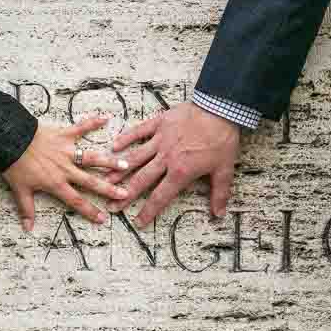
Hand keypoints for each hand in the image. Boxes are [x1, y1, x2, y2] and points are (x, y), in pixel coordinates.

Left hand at [4, 115, 131, 231]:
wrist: (10, 141)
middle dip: (109, 189)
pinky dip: (92, 122)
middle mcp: (65, 169)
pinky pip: (80, 128)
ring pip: (92, 158)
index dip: (90, 211)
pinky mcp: (63, 135)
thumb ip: (26, 209)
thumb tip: (28, 228)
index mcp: (56, 183)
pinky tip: (105, 118)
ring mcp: (66, 151)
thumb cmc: (14, 165)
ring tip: (125, 164)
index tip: (103, 218)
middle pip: (91, 181)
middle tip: (125, 193)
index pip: (76, 200)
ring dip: (109, 161)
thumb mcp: (19, 190)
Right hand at [106, 102, 240, 227]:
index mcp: (181, 172)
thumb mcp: (224, 168)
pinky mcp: (160, 123)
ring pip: (135, 158)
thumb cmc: (222, 138)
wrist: (220, 108)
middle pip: (141, 181)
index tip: (138, 222)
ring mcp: (160, 140)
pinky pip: (139, 131)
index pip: (161, 197)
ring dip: (119, 171)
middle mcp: (166, 158)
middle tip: (112, 206)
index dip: (149, 211)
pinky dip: (126, 138)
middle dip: (125, 195)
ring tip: (106, 181)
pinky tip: (114, 147)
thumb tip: (219, 213)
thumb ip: (220, 192)